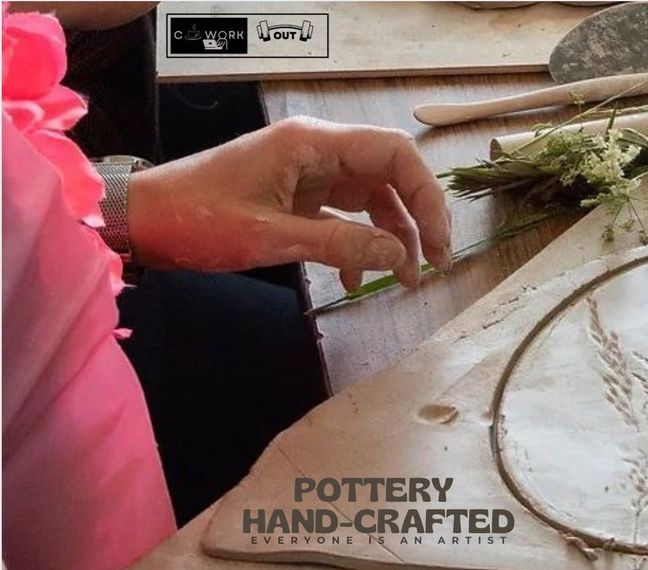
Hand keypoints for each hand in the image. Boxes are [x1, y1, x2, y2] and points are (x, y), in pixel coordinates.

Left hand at [126, 116, 450, 290]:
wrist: (143, 220)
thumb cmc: (197, 220)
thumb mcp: (271, 237)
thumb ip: (340, 246)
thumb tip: (401, 256)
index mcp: (313, 143)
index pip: (395, 154)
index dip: (427, 196)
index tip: (438, 242)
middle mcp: (318, 151)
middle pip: (391, 176)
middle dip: (416, 221)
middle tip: (432, 266)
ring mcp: (309, 173)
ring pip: (373, 199)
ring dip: (392, 238)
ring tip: (403, 280)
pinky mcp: (298, 197)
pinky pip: (345, 217)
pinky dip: (358, 246)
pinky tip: (356, 281)